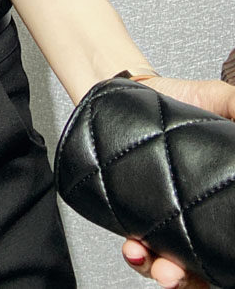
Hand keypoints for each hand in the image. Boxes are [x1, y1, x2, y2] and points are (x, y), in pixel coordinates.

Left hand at [120, 74, 234, 286]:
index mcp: (222, 198)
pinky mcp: (138, 214)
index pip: (230, 243)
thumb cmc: (182, 97)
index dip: (228, 262)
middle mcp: (198, 216)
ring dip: (165, 274)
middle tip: (180, 273)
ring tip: (158, 265)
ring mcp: (168, 219)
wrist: (133, 89)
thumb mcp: (219, 98)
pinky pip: (140, 248)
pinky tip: (134, 247)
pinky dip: (138, 256)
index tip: (223, 268)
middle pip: (206, 269)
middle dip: (195, 279)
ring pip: (172, 267)